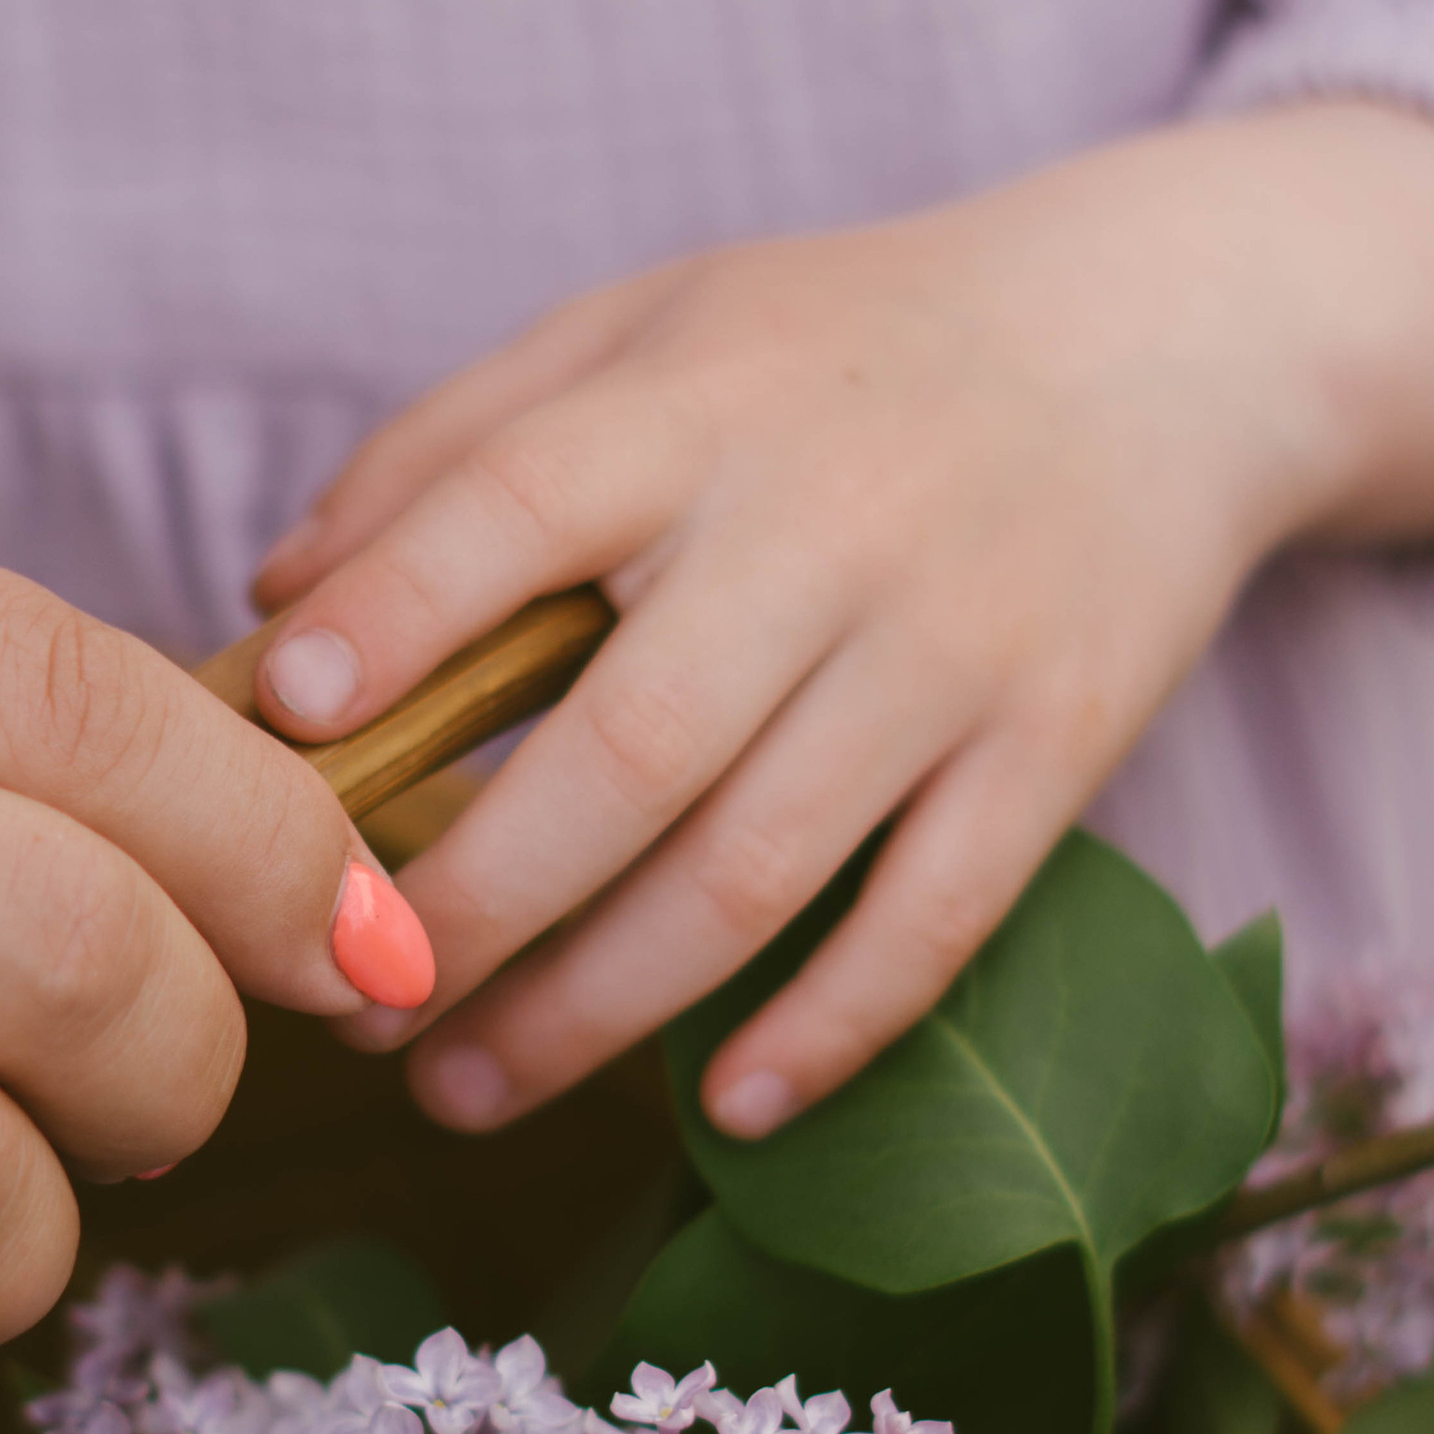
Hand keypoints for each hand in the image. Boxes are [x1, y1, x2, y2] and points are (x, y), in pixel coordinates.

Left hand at [251, 105, 1433, 1145]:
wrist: (1162, 338)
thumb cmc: (847, 347)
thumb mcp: (651, 326)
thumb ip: (457, 443)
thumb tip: (272, 606)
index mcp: (697, 408)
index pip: (519, 505)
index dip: (397, 616)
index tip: (288, 726)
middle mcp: (824, 529)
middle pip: (624, 752)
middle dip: (468, 905)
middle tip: (347, 1002)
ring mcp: (948, 650)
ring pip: (754, 871)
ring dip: (593, 1009)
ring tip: (461, 1085)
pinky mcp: (1055, 746)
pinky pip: (933, 923)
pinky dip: (825, 1032)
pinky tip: (715, 1108)